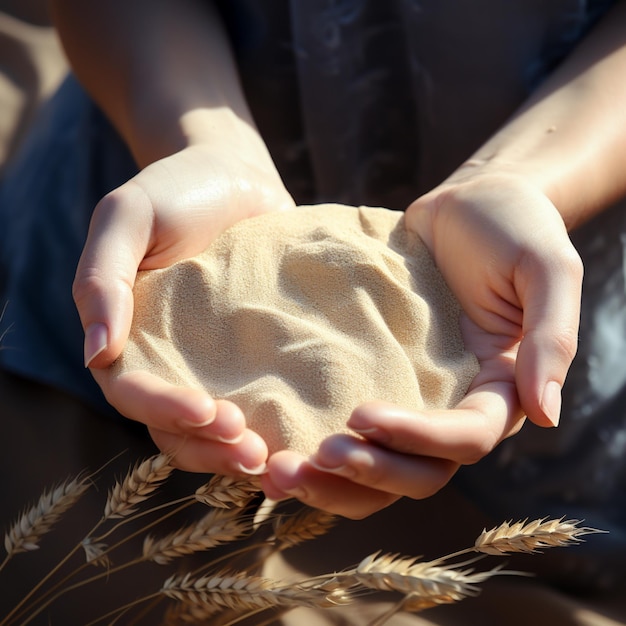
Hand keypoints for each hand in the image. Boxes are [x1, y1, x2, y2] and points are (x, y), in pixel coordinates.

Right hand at [73, 141, 294, 473]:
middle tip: (253, 452)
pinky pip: (258, 398)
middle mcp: (169, 359)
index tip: (208, 411)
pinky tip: (299, 434)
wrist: (237, 176)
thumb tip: (95, 354)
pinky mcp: (254, 355)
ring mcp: (214, 361)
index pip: (133, 392)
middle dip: (209, 447)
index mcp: (129, 337)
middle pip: (176, 426)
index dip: (164, 409)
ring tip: (274, 457)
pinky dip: (272, 424)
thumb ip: (102, 279)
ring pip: (215, 427)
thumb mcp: (127, 216)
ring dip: (238, 450)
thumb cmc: (177, 189)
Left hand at [261, 173, 582, 517]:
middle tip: (311, 459)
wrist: (468, 204)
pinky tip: (272, 446)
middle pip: (418, 471)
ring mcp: (413, 396)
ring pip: (379, 462)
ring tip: (278, 470)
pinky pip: (351, 427)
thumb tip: (547, 413)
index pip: (466, 438)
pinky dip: (317, 445)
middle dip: (367, 472)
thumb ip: (551, 339)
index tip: (362, 413)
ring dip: (333, 478)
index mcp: (498, 391)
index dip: (418, 438)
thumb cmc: (514, 228)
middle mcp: (455, 406)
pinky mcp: (377, 376)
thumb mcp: (547, 270)